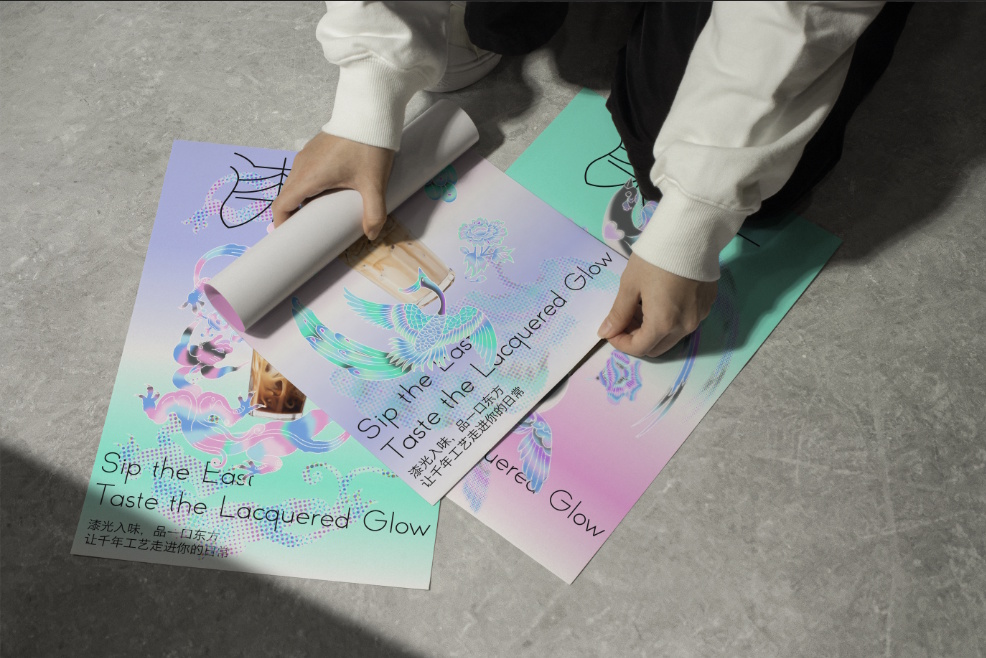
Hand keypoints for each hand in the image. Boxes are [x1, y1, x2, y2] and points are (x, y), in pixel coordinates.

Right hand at [271, 132, 395, 238]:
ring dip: (301, 200)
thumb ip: (374, 213)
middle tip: (306, 232)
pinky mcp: (314, 149)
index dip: (280, 223)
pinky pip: (303, 173)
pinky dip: (308, 187)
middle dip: (292, 215)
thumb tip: (371, 234)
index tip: (288, 237)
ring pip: (295, 184)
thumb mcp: (374, 184)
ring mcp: (306, 155)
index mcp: (308, 177)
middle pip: (287, 196)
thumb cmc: (368, 145)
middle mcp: (301, 165)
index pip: (281, 205)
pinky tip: (326, 193)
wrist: (369, 112)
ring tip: (317, 214)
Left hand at [597, 254, 716, 357]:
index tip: (610, 329)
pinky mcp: (707, 305)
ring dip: (653, 331)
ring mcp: (699, 317)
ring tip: (641, 307)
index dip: (620, 343)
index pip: (639, 349)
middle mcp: (684, 327)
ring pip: (671, 337)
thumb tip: (605, 333)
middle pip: (656, 348)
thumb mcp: (630, 285)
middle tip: (624, 319)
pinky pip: (684, 323)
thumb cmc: (655, 259)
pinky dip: (669, 320)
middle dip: (636, 339)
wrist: (691, 234)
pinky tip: (660, 300)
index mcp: (663, 324)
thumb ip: (619, 313)